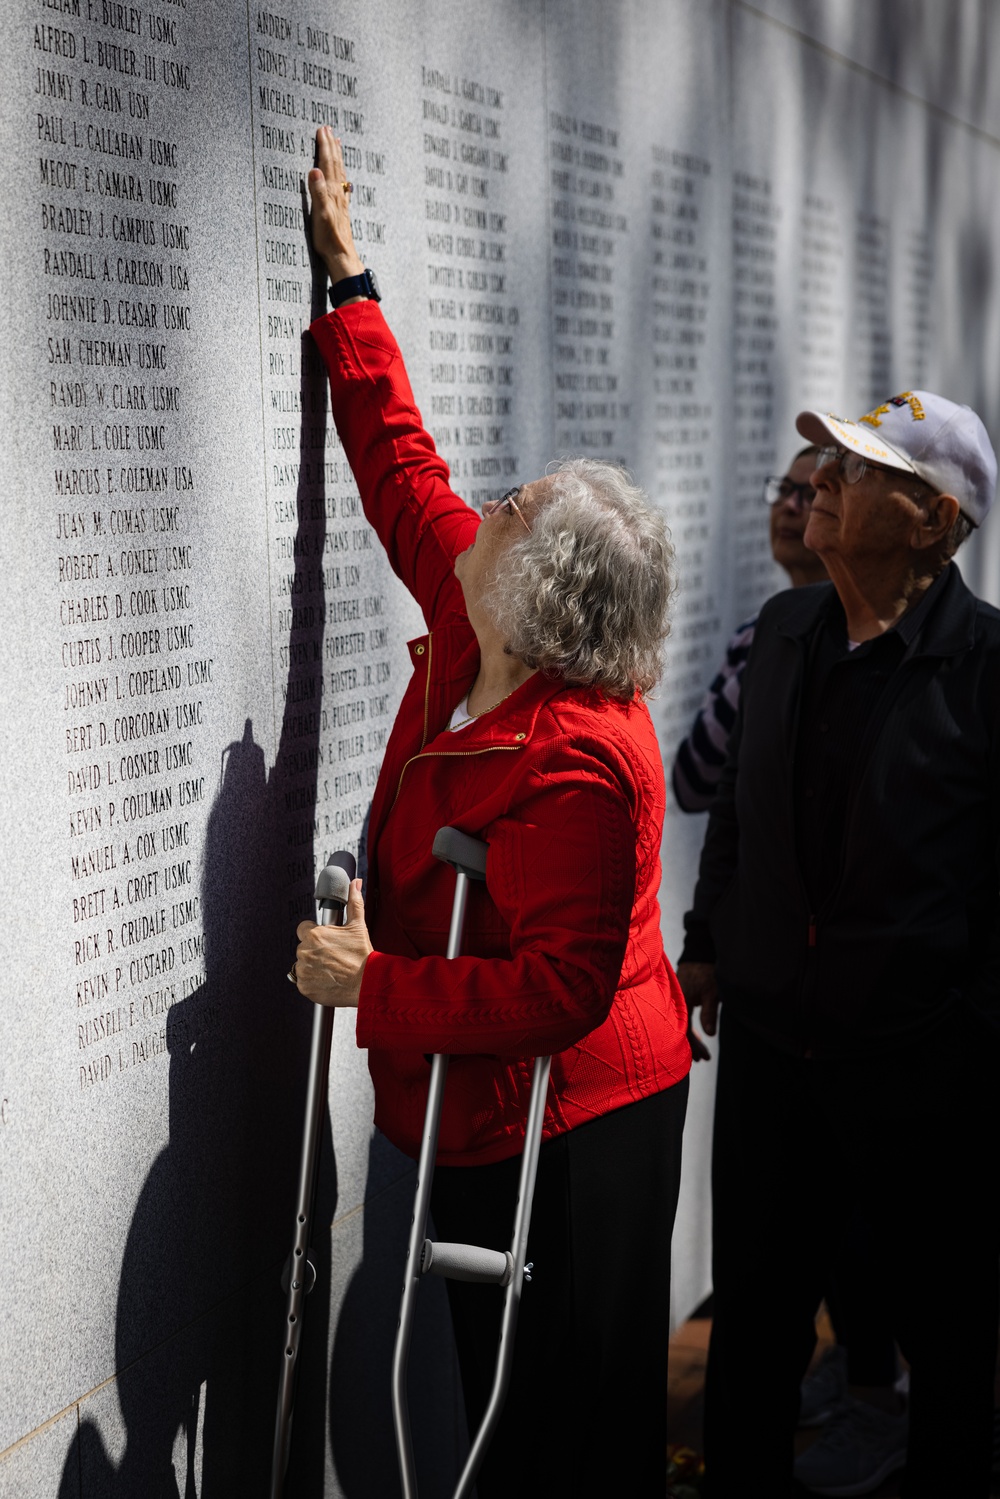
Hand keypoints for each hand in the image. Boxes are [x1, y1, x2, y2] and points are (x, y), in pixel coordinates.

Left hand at [293, 880, 372, 1006]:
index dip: (314, 932)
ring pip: (303, 964)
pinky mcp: (304, 986)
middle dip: (314, 949)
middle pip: (303, 947)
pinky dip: (312, 981)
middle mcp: (305, 952)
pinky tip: (327, 979)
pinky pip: (303, 981)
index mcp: (314, 935)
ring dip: (313, 965)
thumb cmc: (362, 955)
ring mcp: (303, 970)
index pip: (303, 929)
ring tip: (331, 968)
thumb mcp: (358, 926)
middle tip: (332, 955)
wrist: (366, 983)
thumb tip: (354, 883)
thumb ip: (354, 902)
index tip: (325, 939)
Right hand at [306, 126, 364, 284]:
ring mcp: (341, 201)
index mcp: (331, 192)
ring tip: (337, 143)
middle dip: (331, 146)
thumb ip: (317, 192)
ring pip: (340, 172)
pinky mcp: (341, 210)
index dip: (324, 146)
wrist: (341, 256)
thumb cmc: (329, 238)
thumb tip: (315, 170)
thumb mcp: (320, 215)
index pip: (327, 163)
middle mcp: (338, 194)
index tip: (321, 130)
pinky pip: (341, 184)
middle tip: (329, 129)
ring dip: (337, 156)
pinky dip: (340, 173)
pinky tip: (341, 175)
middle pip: (335, 164)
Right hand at [676, 960, 718, 1061]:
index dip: (694, 1046)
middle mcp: (674, 1003)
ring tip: (699, 1051)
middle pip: (679, 1030)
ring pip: (679, 1023)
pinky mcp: (677, 996)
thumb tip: (709, 1035)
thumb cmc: (706, 971)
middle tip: (702, 1059)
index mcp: (680, 1004)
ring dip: (689, 1037)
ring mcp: (674, 999)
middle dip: (691, 1046)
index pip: (685, 1032)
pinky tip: (694, 1032)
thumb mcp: (712, 992)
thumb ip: (709, 1013)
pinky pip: (679, 1016)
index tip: (704, 1058)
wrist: (698, 950)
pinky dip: (686, 1026)